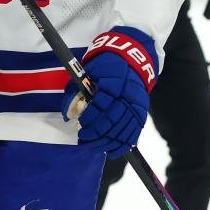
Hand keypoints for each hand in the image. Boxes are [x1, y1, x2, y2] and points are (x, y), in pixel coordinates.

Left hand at [62, 28, 156, 158]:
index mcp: (113, 81)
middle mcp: (127, 94)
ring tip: (93, 146)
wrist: (132, 58)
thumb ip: (76, 90)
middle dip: (96, 134)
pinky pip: (133, 134)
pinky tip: (110, 150)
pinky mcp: (142, 113)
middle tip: (83, 139)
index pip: (101, 105)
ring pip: (122, 130)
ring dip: (106, 142)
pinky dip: (121, 145)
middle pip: (112, 120)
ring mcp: (136, 105)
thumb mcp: (88, 71)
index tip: (81, 125)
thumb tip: (68, 115)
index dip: (90, 118)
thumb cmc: (105, 66)